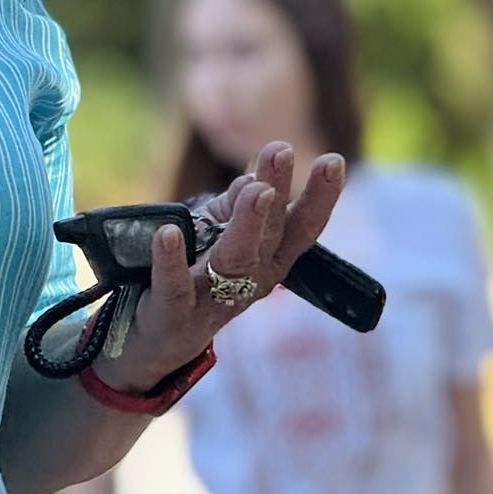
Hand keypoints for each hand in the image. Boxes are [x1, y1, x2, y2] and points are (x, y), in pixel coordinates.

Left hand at [112, 141, 346, 390]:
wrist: (160, 341)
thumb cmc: (198, 276)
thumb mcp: (221, 236)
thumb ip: (237, 206)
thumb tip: (255, 180)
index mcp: (269, 261)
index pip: (301, 227)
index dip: (320, 197)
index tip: (333, 159)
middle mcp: (250, 282)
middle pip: (270, 236)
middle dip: (277, 191)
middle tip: (282, 152)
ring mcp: (214, 300)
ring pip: (235, 260)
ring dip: (246, 223)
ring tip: (255, 189)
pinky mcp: (175, 313)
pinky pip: (174, 286)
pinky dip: (171, 260)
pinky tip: (168, 233)